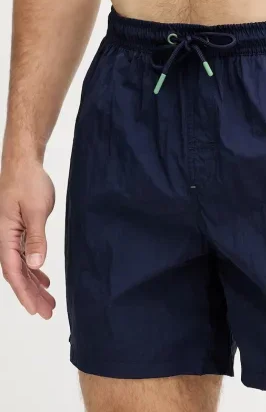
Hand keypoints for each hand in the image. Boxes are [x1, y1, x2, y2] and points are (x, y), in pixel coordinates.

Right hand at [0, 160, 55, 318]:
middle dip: (32, 295)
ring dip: (35, 284)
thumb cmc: (27, 182)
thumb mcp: (34, 210)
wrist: (23, 163)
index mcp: (5, 236)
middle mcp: (5, 239)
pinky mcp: (20, 229)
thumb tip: (36, 265)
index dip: (24, 292)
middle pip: (18, 274)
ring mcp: (12, 235)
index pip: (14, 272)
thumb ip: (36, 239)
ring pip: (22, 267)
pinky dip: (35, 269)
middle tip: (47, 312)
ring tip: (48, 301)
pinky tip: (44, 279)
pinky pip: (25, 256)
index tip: (35, 309)